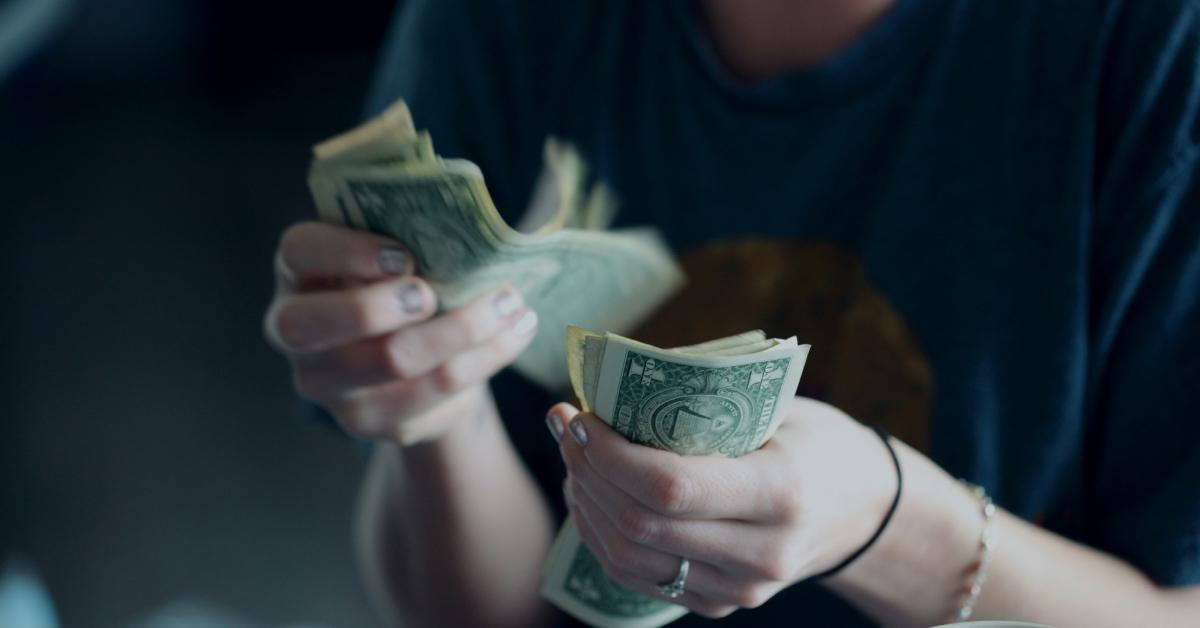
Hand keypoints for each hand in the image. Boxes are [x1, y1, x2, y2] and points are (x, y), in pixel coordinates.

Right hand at [263, 221, 538, 442]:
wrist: (412, 358)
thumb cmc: (401, 284)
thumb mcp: (393, 253)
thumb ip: (408, 235)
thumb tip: (466, 224)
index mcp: (299, 274)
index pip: (299, 252)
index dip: (346, 252)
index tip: (404, 255)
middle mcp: (297, 334)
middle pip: (318, 325)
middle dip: (381, 306)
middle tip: (434, 293)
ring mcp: (330, 386)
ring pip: (393, 361)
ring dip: (463, 329)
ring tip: (512, 304)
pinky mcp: (373, 421)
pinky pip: (434, 393)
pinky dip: (485, 359)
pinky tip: (515, 333)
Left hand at [550, 397, 896, 617]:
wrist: (864, 510)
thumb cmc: (815, 442)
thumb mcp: (778, 409)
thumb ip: (706, 405)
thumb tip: (612, 385)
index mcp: (781, 492)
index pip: (670, 487)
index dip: (609, 455)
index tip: (581, 416)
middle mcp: (762, 553)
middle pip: (640, 525)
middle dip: (587, 472)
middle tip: (566, 426)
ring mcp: (741, 589)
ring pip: (629, 557)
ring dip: (586, 503)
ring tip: (573, 457)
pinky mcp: (721, 604)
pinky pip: (639, 577)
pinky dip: (602, 535)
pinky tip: (591, 494)